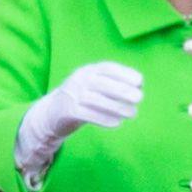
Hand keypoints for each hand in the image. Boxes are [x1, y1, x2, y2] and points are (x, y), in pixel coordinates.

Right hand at [14, 61, 142, 179]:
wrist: (51, 114)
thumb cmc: (82, 99)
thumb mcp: (95, 86)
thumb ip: (114, 84)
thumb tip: (140, 86)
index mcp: (88, 70)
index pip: (107, 68)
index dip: (125, 73)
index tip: (140, 81)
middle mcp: (79, 80)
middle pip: (103, 83)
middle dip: (123, 90)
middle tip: (140, 98)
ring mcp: (72, 95)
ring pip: (97, 100)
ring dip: (117, 107)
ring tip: (133, 113)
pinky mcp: (68, 111)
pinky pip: (88, 114)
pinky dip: (104, 119)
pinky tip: (118, 123)